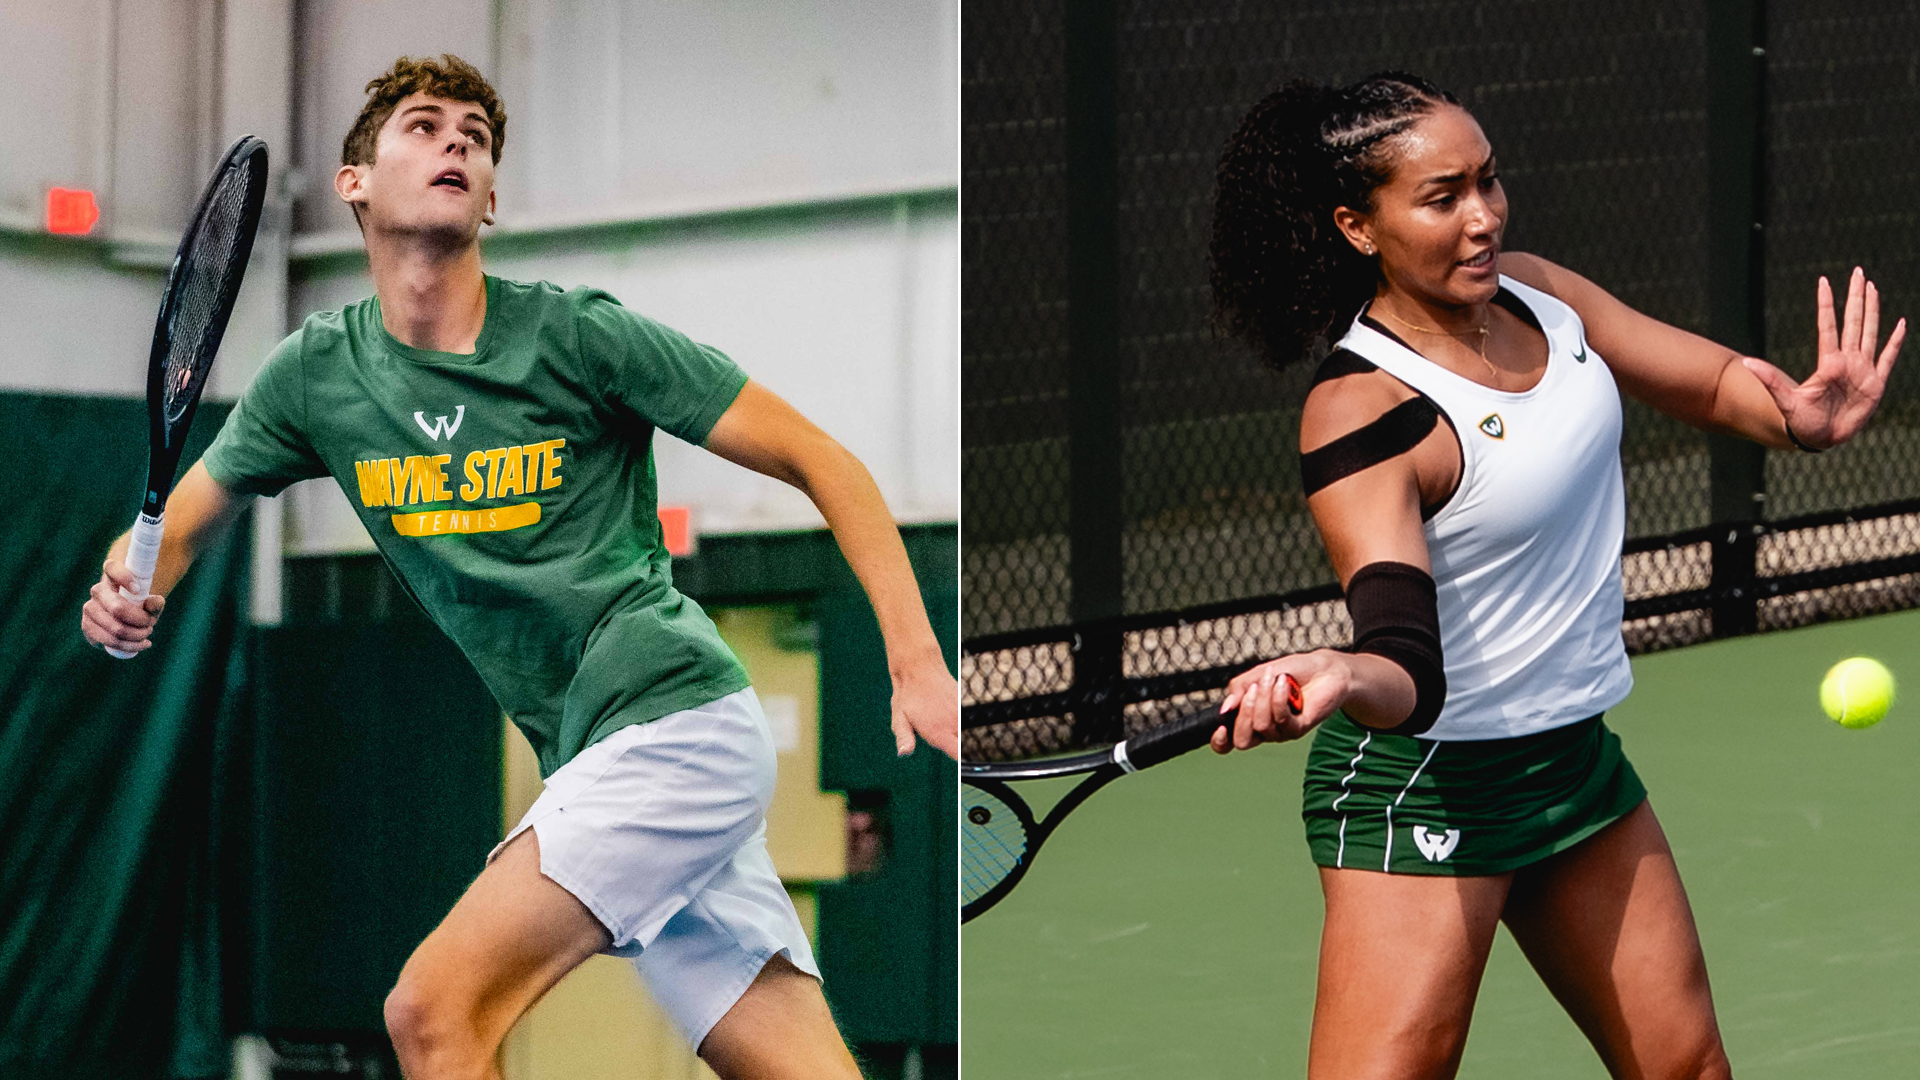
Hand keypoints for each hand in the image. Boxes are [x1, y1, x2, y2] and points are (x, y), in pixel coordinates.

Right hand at [80, 556, 165, 654]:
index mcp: (112, 575)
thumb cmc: (139, 604)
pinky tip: (140, 644)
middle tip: (151, 624)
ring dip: (136, 636)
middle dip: (141, 621)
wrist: (122, 615)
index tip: (138, 590)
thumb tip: (152, 604)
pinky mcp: (87, 626)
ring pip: (115, 629)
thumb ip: (156, 602)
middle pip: (119, 609)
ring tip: (146, 634)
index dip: (125, 578)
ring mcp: (89, 608)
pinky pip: (108, 641)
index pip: (113, 568)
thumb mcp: (152, 601)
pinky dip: (128, 646)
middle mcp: (97, 590)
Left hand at [890, 654, 957, 758]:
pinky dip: (955, 720)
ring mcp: (960, 713)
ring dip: (953, 733)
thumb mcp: (899, 719)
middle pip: (963, 746)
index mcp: (939, 732)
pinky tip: (940, 711)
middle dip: (952, 746)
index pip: (958, 755)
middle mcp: (954, 723)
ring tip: (935, 719)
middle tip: (934, 733)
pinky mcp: (962, 703)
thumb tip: (903, 753)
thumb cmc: (907, 695)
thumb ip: (904, 738)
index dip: (956, 759)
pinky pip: (963, 720)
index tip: (950, 757)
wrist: (919, 666)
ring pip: (963, 732)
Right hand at [1210, 650, 1349, 752]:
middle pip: (1242, 741)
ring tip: (1275, 678)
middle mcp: (1265, 730)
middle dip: (1244, 712)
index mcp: (1250, 718)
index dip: (1219, 742)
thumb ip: (1238, 689)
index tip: (1220, 727)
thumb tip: (1225, 709)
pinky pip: (1281, 720)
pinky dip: (1279, 698)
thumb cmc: (1292, 671)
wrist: (1324, 668)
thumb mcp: (1258, 674)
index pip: (1229, 743)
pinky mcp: (1299, 728)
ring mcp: (1282, 731)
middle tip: (1255, 688)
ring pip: (1261, 726)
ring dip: (1264, 697)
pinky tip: (1284, 683)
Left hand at [1742, 267, 1905, 449]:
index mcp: (1828, 362)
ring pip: (1869, 332)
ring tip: (1873, 288)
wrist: (1820, 439)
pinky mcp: (1876, 384)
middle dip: (1856, 297)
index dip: (1827, 304)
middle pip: (1853, 321)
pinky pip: (1888, 358)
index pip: (1828, 326)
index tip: (1823, 281)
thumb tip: (1746, 362)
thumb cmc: (1801, 421)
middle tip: (1858, 272)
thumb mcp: (1785, 400)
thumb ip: (1770, 380)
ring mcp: (1862, 370)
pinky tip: (1900, 324)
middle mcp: (1846, 361)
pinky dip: (1894, 342)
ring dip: (1872, 310)